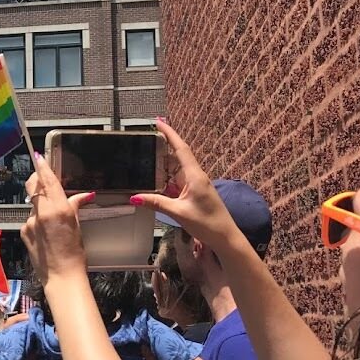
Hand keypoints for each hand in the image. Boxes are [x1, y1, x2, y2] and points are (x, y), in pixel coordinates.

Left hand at [21, 152, 95, 284]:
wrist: (62, 277)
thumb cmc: (74, 253)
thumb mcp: (77, 226)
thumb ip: (74, 206)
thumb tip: (82, 195)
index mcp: (58, 208)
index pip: (47, 180)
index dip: (42, 166)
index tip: (38, 156)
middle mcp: (41, 212)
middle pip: (33, 186)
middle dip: (37, 180)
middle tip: (43, 181)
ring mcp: (30, 222)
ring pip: (32, 203)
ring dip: (40, 205)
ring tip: (51, 220)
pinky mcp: (23, 231)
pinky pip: (29, 218)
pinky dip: (36, 220)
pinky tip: (45, 232)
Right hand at [129, 119, 241, 252]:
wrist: (225, 238)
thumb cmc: (207, 224)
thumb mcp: (179, 212)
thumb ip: (156, 203)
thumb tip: (134, 197)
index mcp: (194, 176)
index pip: (181, 149)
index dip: (170, 134)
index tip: (158, 121)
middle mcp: (195, 177)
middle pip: (177, 155)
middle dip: (163, 145)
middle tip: (146, 137)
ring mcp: (195, 185)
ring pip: (176, 169)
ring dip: (163, 163)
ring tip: (145, 156)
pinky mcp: (194, 193)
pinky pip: (177, 181)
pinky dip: (165, 178)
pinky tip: (155, 180)